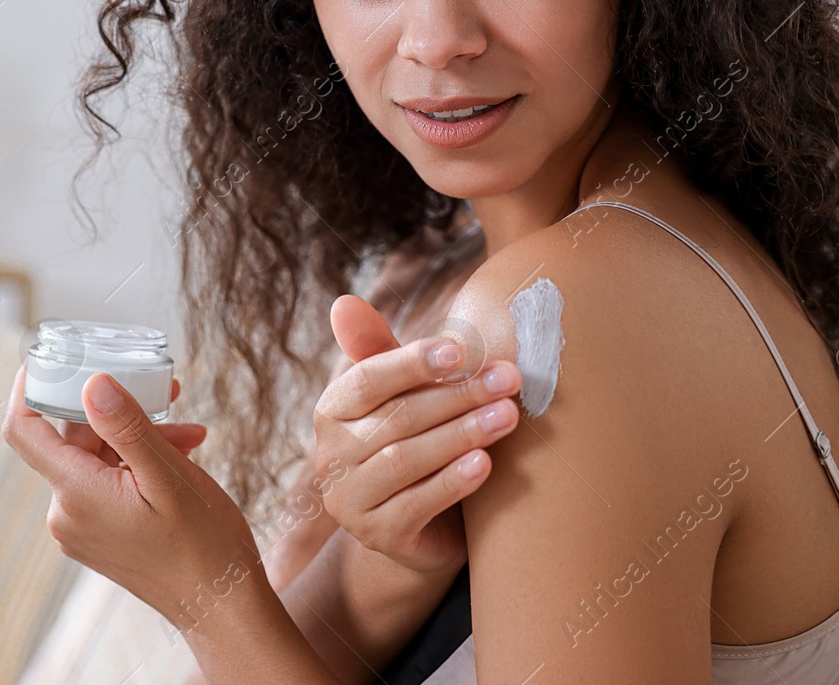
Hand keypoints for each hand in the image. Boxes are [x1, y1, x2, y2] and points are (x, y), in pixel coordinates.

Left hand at [1, 364, 264, 631]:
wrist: (221, 608)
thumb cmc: (203, 545)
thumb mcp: (170, 476)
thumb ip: (127, 428)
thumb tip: (92, 384)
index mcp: (77, 495)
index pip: (24, 431)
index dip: (29, 388)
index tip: (49, 357)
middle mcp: (68, 513)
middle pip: (73, 440)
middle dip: (118, 412)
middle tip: (166, 391)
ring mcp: (83, 528)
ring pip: (98, 460)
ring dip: (139, 439)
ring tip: (189, 433)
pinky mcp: (100, 535)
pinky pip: (108, 483)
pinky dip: (139, 464)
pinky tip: (181, 456)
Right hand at [312, 294, 520, 573]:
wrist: (426, 527)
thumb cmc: (417, 444)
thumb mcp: (401, 397)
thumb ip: (384, 353)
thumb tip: (343, 302)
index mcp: (333, 411)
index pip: (367, 379)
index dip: (413, 363)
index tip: (462, 351)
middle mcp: (330, 456)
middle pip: (396, 418)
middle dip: (457, 396)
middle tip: (508, 379)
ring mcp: (348, 500)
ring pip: (405, 460)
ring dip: (461, 434)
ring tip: (508, 416)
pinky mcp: (376, 536)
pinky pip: (415, 505)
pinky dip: (451, 483)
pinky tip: (484, 464)